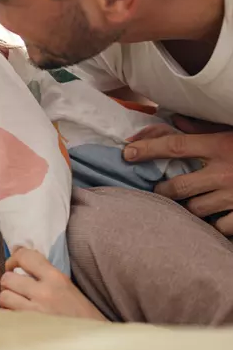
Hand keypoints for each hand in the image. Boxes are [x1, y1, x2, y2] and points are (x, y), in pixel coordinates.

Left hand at [0, 247, 105, 320]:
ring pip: (3, 297)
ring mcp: (34, 313)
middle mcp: (44, 293)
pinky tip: (20, 320)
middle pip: (7, 278)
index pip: (25, 256)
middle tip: (17, 289)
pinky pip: (5, 317)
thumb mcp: (67, 287)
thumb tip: (16, 250)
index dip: (13, 258)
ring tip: (18, 305)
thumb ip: (43, 272)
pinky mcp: (28, 330)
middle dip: (9, 283)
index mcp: (56, 278)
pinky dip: (8, 317)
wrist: (94, 345)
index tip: (13, 265)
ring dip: (8, 301)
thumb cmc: (82, 316)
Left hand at [124, 116, 232, 233]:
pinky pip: (218, 227)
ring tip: (193, 202)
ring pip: (194, 209)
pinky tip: (217, 217)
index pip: (175, 146)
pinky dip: (215, 224)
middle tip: (162, 189)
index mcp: (221, 146)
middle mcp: (224, 172)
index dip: (148, 148)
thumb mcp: (232, 131)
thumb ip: (204, 128)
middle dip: (164, 190)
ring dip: (189, 207)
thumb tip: (175, 121)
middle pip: (177, 186)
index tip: (127, 151)